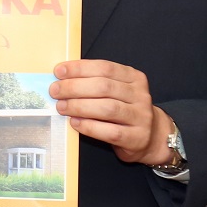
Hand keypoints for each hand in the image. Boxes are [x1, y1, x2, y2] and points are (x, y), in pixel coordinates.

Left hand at [50, 59, 172, 164]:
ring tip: (61, 106)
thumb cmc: (125, 109)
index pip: (105, 68)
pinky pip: (110, 131)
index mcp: (134, 78)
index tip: (58, 72)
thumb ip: (95, 82)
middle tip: (55, 91)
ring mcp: (141, 117)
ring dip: (79, 106)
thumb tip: (61, 78)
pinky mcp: (137, 138)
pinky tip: (75, 123)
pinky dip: (89, 126)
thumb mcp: (116, 90)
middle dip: (74, 87)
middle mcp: (140, 95)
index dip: (79, 68)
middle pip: (104, 87)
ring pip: (107, 108)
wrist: (151, 136)